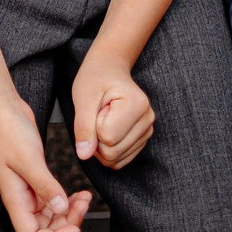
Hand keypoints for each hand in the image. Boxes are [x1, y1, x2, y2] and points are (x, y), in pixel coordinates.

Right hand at [0, 96, 89, 231]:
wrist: (1, 108)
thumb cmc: (6, 131)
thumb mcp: (28, 158)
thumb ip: (44, 185)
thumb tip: (61, 209)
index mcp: (14, 200)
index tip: (74, 228)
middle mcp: (20, 200)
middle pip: (44, 229)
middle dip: (67, 223)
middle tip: (83, 206)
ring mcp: (28, 190)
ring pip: (51, 216)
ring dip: (70, 212)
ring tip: (85, 198)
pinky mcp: (35, 179)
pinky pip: (52, 200)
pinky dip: (67, 200)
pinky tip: (78, 193)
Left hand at [68, 49, 154, 169]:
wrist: (109, 70)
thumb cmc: (96, 79)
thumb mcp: (83, 98)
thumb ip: (83, 127)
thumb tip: (84, 155)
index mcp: (137, 105)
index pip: (107, 138)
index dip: (93, 125)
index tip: (98, 106)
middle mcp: (148, 120)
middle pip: (112, 153)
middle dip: (96, 138)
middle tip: (98, 114)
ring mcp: (147, 131)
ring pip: (115, 160)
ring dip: (100, 145)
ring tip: (103, 119)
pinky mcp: (141, 140)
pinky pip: (119, 161)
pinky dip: (107, 150)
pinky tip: (108, 129)